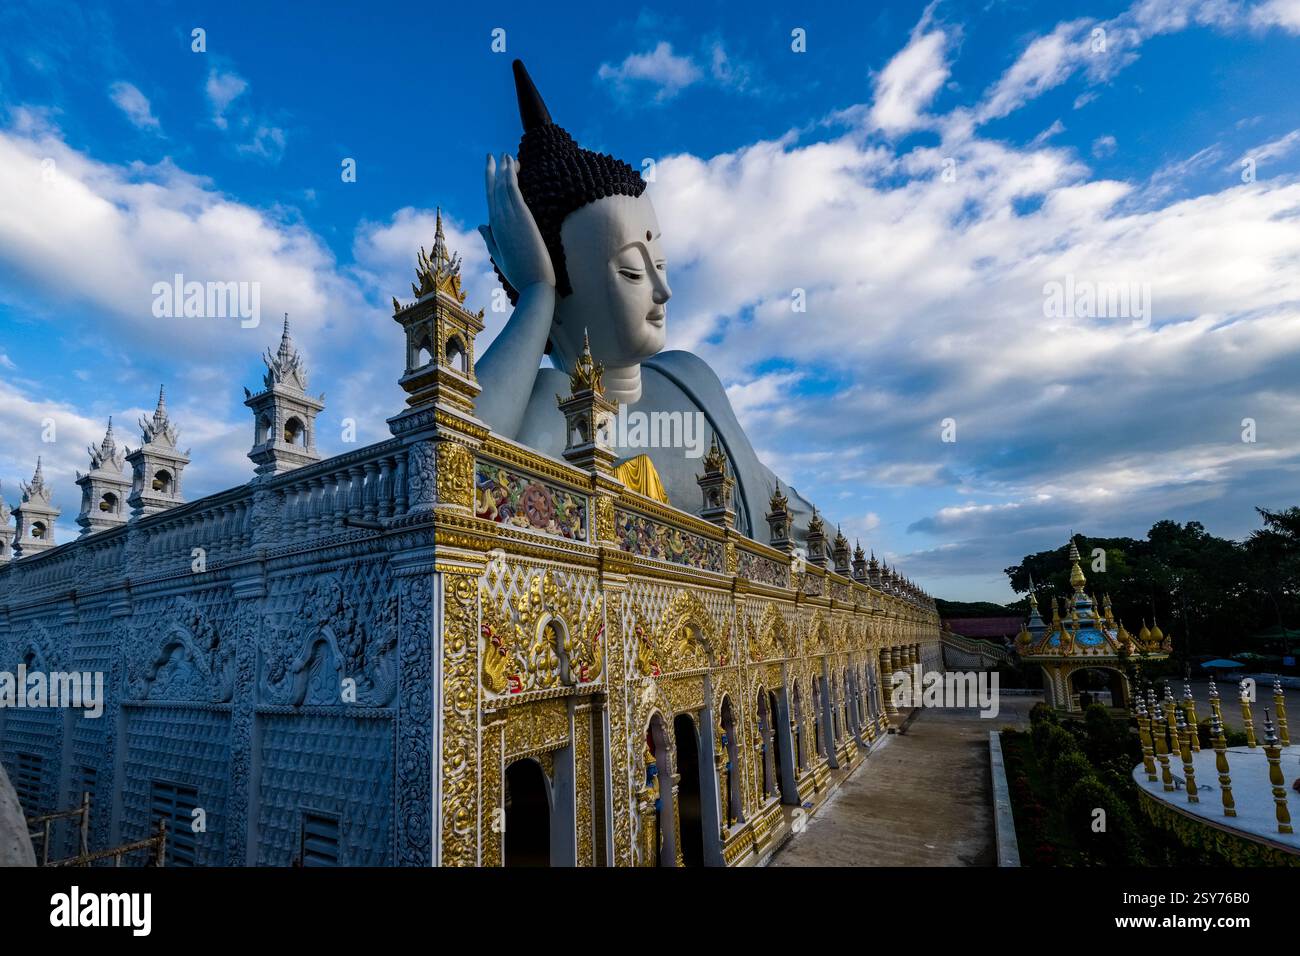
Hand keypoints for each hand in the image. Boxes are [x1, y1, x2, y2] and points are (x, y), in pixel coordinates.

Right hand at [478, 153, 554, 291]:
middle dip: (495, 171)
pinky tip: (513, 164)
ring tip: (507, 155)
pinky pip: (514, 190)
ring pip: (504, 186)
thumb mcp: (499, 256)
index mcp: (494, 228)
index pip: (490, 199)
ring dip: (505, 169)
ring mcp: (511, 218)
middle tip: (496, 155)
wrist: (534, 284)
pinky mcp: (523, 218)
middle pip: (495, 189)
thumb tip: (481, 225)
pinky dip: (511, 176)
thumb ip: (489, 238)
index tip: (490, 167)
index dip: (489, 181)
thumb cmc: (519, 273)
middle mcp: (500, 220)